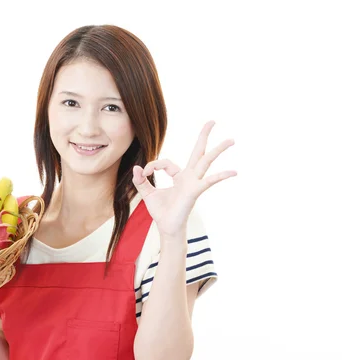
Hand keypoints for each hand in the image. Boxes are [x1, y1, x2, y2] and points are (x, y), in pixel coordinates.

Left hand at [132, 121, 235, 237]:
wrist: (166, 228)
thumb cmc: (161, 212)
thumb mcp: (147, 194)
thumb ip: (141, 181)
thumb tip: (137, 168)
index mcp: (178, 176)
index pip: (165, 162)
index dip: (152, 166)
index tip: (143, 174)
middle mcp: (188, 177)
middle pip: (198, 152)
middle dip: (204, 136)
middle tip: (212, 120)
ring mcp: (193, 183)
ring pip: (206, 162)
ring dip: (218, 150)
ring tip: (232, 139)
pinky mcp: (194, 191)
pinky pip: (208, 181)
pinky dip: (220, 176)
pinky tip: (233, 172)